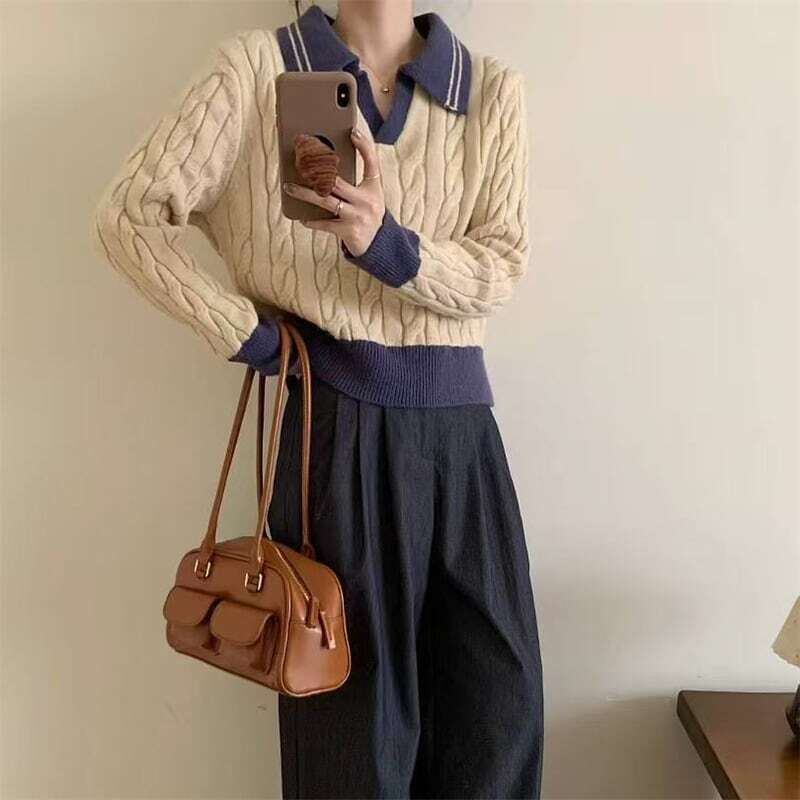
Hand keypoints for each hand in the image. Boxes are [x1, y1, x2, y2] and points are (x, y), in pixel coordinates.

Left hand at [283, 126, 384, 256]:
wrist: (378, 245)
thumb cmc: (367, 214)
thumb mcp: (369, 195)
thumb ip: (354, 181)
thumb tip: (325, 168)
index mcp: (373, 188)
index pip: (372, 162)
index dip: (365, 146)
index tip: (353, 132)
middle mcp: (367, 201)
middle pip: (338, 181)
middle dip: (316, 171)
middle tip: (299, 162)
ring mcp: (357, 217)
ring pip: (326, 201)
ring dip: (304, 194)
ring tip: (289, 187)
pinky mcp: (348, 231)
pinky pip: (325, 224)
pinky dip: (312, 221)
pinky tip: (302, 218)